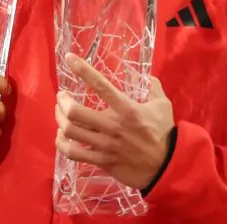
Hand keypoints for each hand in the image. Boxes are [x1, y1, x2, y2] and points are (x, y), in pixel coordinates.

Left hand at [55, 53, 174, 189]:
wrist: (167, 167)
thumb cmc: (163, 134)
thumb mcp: (162, 105)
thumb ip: (153, 87)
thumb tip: (144, 75)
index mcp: (126, 109)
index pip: (100, 85)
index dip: (82, 69)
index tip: (69, 59)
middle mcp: (112, 126)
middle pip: (74, 112)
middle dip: (62, 102)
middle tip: (61, 97)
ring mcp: (105, 145)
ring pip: (70, 131)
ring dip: (59, 120)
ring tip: (60, 114)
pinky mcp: (101, 161)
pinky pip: (73, 153)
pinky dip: (62, 143)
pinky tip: (62, 136)